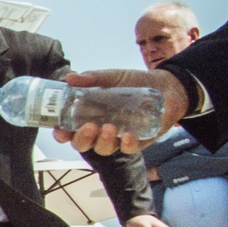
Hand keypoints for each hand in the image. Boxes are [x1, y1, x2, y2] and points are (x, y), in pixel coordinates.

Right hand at [51, 69, 189, 156]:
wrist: (167, 86)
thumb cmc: (136, 81)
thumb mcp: (113, 77)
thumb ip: (92, 79)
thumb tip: (69, 77)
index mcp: (90, 114)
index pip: (70, 128)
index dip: (62, 133)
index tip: (60, 131)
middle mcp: (100, 128)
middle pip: (83, 144)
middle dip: (82, 140)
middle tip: (88, 128)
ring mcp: (118, 137)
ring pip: (103, 149)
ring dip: (102, 142)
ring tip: (110, 128)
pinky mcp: (136, 142)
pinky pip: (127, 149)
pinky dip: (126, 144)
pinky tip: (128, 135)